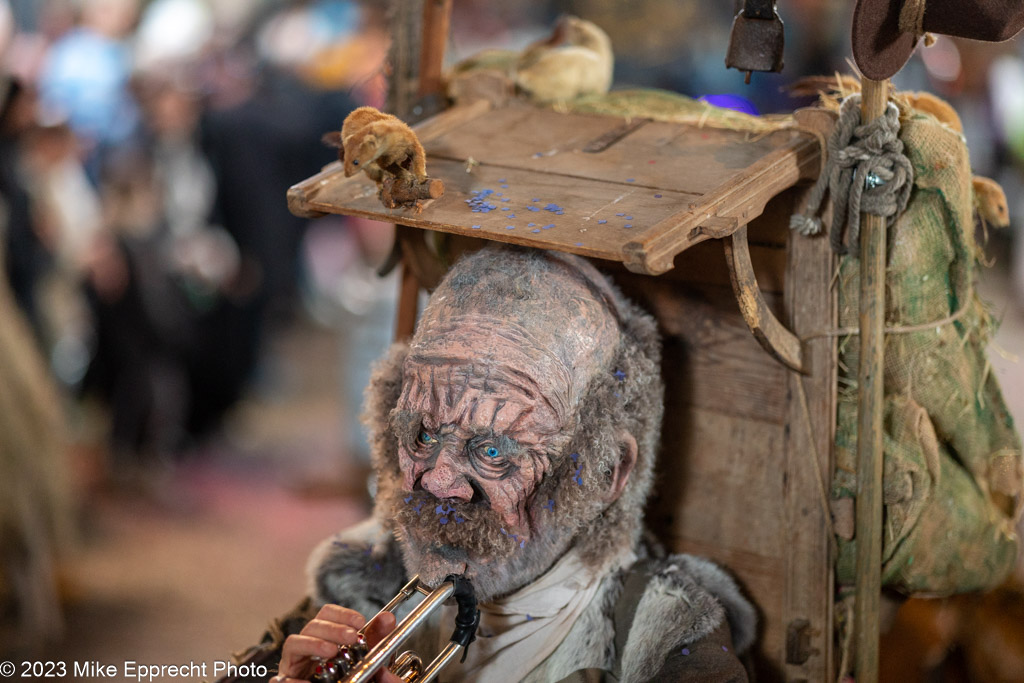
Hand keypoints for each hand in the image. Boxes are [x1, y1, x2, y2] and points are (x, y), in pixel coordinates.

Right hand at [275, 604, 401, 681]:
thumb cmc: (346, 675)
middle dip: (332, 628)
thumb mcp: (364, 657)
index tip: (360, 621)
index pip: (326, 614)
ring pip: (293, 642)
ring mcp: (294, 662)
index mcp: (324, 636)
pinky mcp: (287, 679)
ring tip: (332, 651)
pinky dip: (291, 678)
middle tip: (352, 637)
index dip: (341, 614)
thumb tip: (388, 618)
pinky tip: (306, 681)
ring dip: (313, 643)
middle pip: (312, 625)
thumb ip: (375, 640)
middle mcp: (306, 646)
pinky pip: (282, 677)